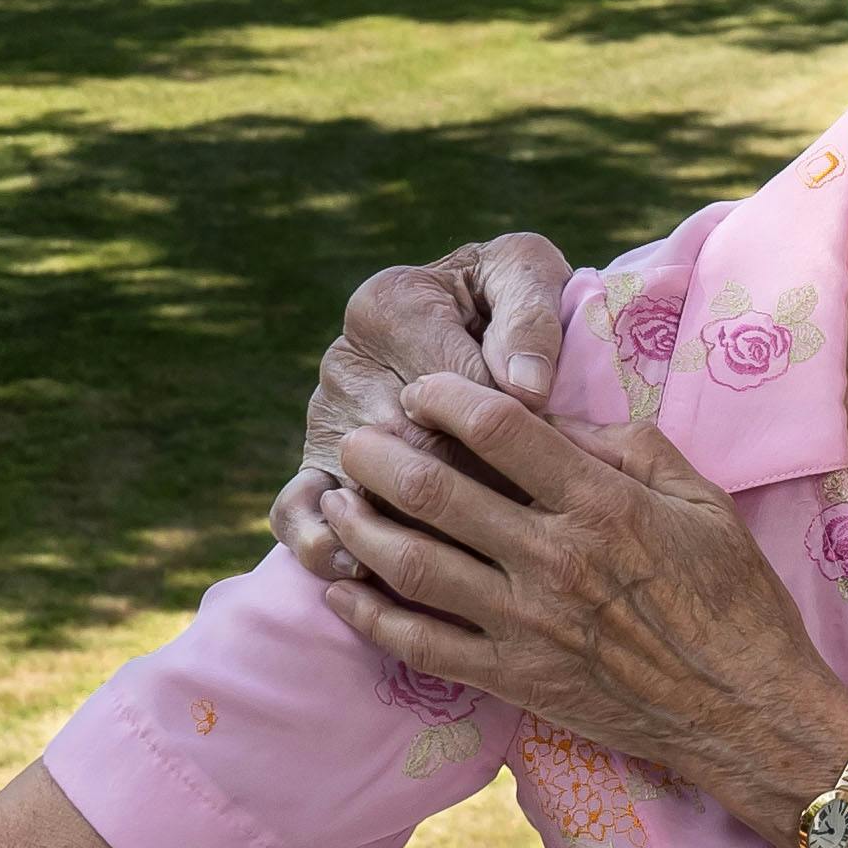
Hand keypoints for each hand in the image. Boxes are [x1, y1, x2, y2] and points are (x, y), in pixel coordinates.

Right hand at [269, 235, 573, 577]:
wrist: (472, 323)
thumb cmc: (508, 301)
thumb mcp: (530, 278)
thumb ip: (532, 315)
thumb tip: (528, 385)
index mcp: (393, 302)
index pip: (452, 384)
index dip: (505, 430)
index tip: (548, 457)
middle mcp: (347, 360)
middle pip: (408, 445)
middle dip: (469, 487)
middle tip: (522, 523)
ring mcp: (325, 419)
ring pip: (363, 487)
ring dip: (411, 529)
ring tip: (462, 564)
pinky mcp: (311, 467)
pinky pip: (298, 511)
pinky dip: (323, 544)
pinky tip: (360, 569)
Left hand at [300, 376, 841, 836]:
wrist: (745, 709)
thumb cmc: (732, 596)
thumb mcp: (699, 496)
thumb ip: (624, 445)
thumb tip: (549, 416)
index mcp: (601, 503)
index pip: (498, 429)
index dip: (444, 398)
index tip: (420, 392)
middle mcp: (553, 559)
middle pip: (435, 493)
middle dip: (378, 457)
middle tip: (355, 440)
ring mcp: (526, 625)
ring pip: (412, 566)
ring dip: (360, 528)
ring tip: (336, 501)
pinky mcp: (513, 680)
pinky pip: (420, 646)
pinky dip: (369, 616)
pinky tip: (341, 590)